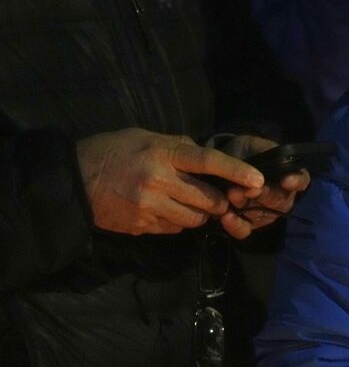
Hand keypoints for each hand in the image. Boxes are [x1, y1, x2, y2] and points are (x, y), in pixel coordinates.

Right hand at [77, 128, 263, 235]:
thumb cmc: (113, 152)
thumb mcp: (146, 137)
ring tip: (188, 202)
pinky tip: (166, 211)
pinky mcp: (142, 226)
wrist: (72, 181)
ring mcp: (150, 207)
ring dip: (200, 214)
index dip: (237, 171)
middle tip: (217, 196)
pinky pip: (175, 228)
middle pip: (209, 199)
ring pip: (195, 219)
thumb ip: (178, 146)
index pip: (209, 161)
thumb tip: (206, 156)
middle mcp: (160, 181)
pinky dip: (178, 222)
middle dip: (219, 200)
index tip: (258, 180)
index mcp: (163, 154)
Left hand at [214, 136, 311, 238]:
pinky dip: (236, 225)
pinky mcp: (248, 224)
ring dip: (247, 206)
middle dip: (265, 195)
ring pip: (262, 215)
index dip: (297, 181)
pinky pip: (245, 229)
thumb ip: (263, 153)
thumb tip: (272, 167)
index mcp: (289, 175)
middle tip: (249, 189)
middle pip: (281, 201)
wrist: (220, 164)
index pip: (301, 180)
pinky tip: (226, 216)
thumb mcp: (254, 145)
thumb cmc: (244, 153)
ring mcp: (265, 213)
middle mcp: (281, 196)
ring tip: (232, 194)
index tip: (287, 180)